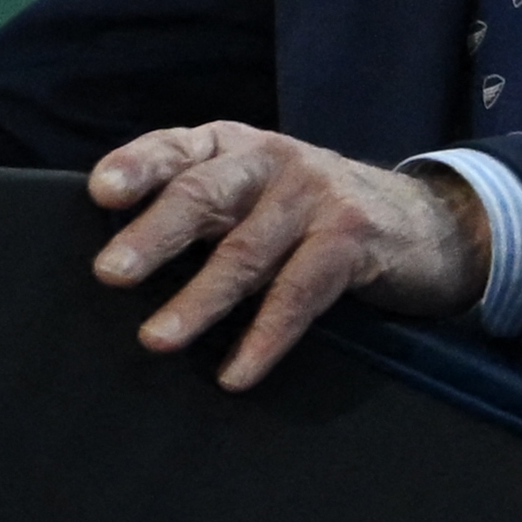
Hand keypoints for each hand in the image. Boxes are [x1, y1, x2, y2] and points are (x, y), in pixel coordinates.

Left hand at [84, 121, 488, 389]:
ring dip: (200, 298)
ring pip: (247, 249)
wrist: (420, 220)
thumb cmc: (306, 216)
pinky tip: (236, 373)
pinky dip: (265, 336)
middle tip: (111, 273)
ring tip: (157, 338)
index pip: (178, 148)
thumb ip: (197, 213)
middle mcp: (271, 160)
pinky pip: (300, 291)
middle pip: (206, 193)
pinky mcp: (351, 236)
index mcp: (234, 147)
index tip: (100, 193)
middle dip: (156, 233)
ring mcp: (315, 194)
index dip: (139, 166)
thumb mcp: (252, 197)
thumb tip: (116, 267)